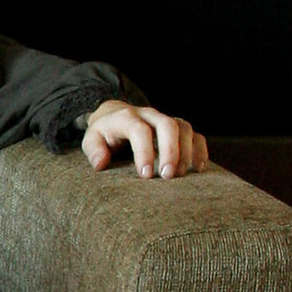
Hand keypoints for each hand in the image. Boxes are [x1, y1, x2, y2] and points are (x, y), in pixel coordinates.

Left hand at [81, 100, 209, 178]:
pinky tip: (199, 167)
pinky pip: (194, 134)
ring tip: (181, 174)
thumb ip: (94, 151)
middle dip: (170, 150)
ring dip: (186, 151)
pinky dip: (199, 149)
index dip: (144, 152)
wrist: (115, 115)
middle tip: (168, 176)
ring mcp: (164, 120)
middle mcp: (149, 115)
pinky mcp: (177, 128)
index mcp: (126, 117)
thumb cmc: (103, 133)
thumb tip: (101, 164)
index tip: (145, 175)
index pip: (139, 130)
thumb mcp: (91, 139)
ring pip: (183, 128)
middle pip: (167, 125)